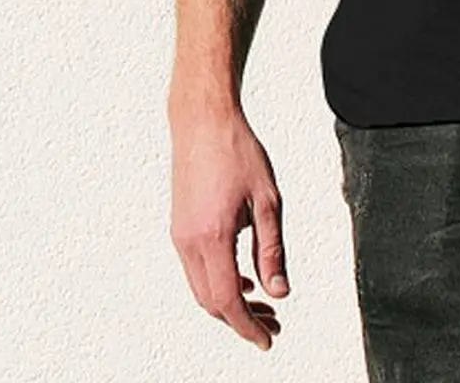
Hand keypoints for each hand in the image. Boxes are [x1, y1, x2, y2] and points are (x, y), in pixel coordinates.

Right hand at [169, 104, 288, 348]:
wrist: (202, 120)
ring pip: (201, 288)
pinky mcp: (179, 226)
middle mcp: (189, 242)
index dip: (248, 326)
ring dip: (229, 302)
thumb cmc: (238, 151)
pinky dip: (218, 281)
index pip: (228, 301)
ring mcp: (180, 235)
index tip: (268, 340)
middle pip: (211, 301)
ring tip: (263, 303)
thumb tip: (280, 292)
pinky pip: (196, 269)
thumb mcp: (266, 200)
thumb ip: (272, 249)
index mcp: (212, 237)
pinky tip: (242, 277)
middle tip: (273, 324)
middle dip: (241, 319)